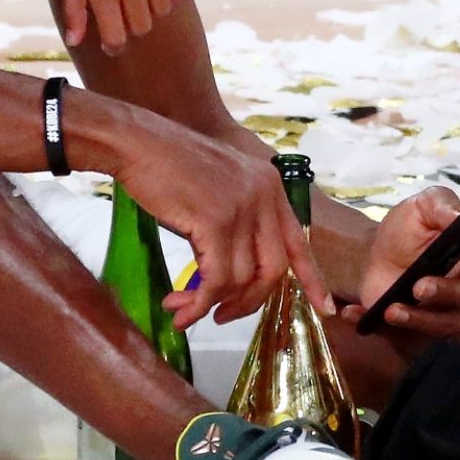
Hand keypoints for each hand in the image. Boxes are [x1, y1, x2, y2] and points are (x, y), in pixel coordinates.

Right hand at [107, 117, 327, 327]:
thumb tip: (234, 275)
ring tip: (182, 309)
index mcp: (270, 187)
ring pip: (242, 279)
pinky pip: (216, 279)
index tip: (323, 306)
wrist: (136, 143)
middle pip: (274, 270)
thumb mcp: (219, 188)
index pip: (298, 242)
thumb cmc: (166, 165)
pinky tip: (181, 308)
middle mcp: (264, 196)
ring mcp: (242, 208)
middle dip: (249, 302)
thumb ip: (237, 222)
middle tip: (223, 316)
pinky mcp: (216, 222)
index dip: (312, 279)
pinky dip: (199, 302)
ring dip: (211, 304)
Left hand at [334, 185, 459, 339]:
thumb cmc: (406, 231)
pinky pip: (418, 335)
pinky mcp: (429, 327)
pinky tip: (374, 313)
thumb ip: (440, 204)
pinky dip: (394, 326)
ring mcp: (453, 311)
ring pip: (452, 323)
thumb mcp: (420, 207)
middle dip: (448, 292)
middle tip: (420, 286)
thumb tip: (458, 215)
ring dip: (424, 318)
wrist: (374, 258)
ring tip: (394, 309)